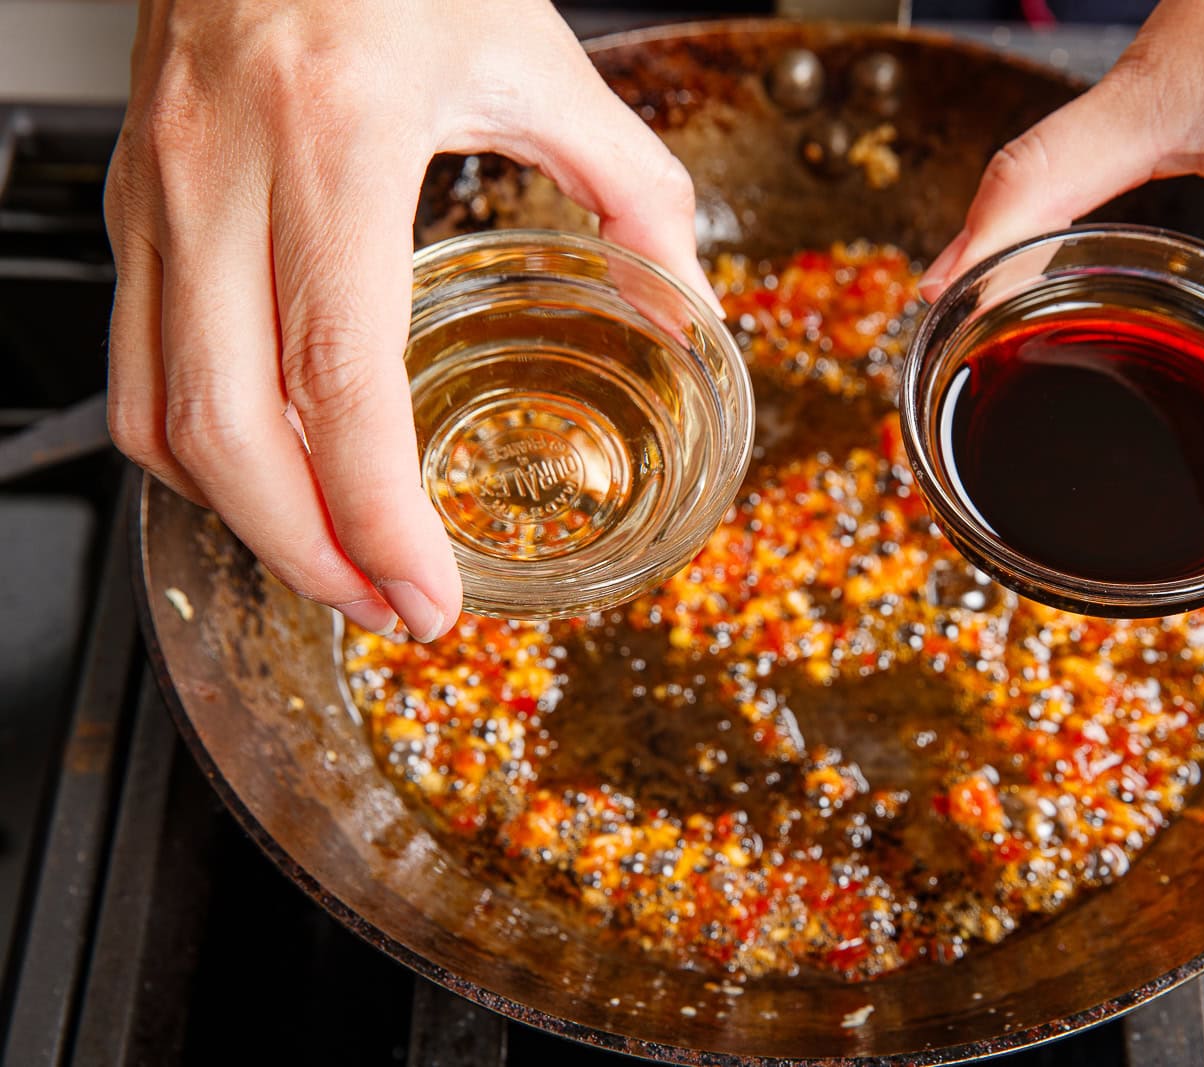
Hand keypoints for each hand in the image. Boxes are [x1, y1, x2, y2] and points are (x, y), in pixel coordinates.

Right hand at [106, 0, 713, 639]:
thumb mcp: (536, 54)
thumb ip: (631, 184)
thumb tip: (686, 302)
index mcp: (335, 135)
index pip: (337, 375)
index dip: (376, 513)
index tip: (428, 594)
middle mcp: (220, 171)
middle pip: (227, 430)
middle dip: (311, 555)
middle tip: (394, 611)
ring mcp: (155, 190)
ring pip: (157, 416)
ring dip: (248, 524)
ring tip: (343, 567)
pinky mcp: (129, 202)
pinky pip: (135, 367)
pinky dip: (196, 455)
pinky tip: (271, 478)